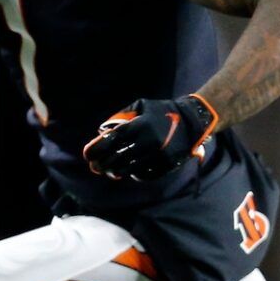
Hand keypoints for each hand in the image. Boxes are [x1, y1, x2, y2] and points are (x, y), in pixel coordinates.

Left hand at [83, 94, 218, 181]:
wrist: (192, 122)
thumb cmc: (162, 112)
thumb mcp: (141, 106)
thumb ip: (121, 116)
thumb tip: (102, 131)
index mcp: (140, 125)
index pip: (111, 141)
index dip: (96, 149)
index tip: (87, 155)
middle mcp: (148, 141)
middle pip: (117, 158)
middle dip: (102, 164)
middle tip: (95, 167)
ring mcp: (157, 155)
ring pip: (128, 169)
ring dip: (115, 171)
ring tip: (108, 171)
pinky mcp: (165, 165)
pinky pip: (143, 174)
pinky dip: (133, 173)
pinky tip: (128, 171)